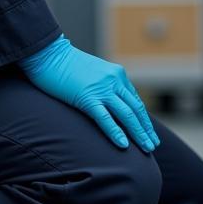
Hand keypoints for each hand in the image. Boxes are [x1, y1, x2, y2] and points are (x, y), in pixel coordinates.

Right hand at [19, 35, 160, 152]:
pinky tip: (124, 145)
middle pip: (136, 109)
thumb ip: (105, 86)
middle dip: (146, 129)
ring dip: (138, 134)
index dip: (143, 119)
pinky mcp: (87, 97)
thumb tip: (110, 103)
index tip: (149, 133)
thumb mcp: (93, 74)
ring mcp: (102, 89)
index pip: (135, 101)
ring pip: (127, 115)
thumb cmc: (66, 66)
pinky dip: (116, 132)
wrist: (49, 54)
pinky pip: (105, 118)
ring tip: (147, 149)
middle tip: (153, 146)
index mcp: (117, 75)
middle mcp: (114, 81)